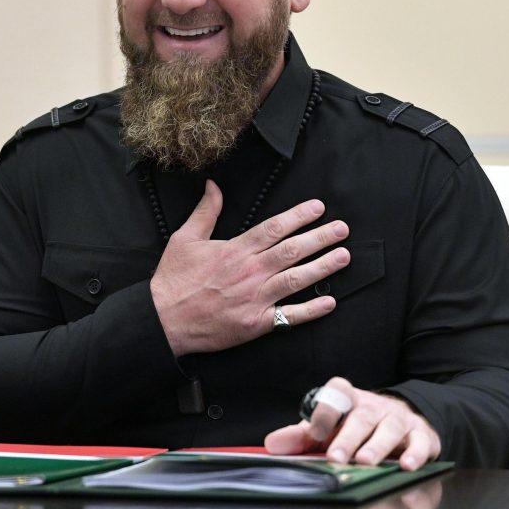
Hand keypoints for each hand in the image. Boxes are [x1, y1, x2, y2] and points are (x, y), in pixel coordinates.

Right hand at [149, 180, 349, 355]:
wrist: (164, 319)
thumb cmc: (174, 279)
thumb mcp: (185, 238)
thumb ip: (205, 212)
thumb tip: (214, 186)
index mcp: (235, 250)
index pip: (275, 228)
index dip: (299, 216)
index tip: (319, 207)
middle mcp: (250, 272)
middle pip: (293, 250)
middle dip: (321, 238)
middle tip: (342, 229)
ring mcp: (255, 298)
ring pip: (297, 279)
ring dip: (323, 267)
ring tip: (344, 256)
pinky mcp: (256, 323)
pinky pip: (290, 316)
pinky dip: (311, 310)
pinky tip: (330, 301)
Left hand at [264, 376, 441, 470]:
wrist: (399, 420)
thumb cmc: (354, 427)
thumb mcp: (327, 429)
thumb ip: (300, 436)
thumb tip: (272, 445)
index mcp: (348, 399)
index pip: (335, 394)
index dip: (324, 411)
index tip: (314, 433)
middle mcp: (374, 405)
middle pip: (361, 417)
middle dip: (348, 437)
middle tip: (336, 458)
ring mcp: (398, 418)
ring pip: (389, 428)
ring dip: (377, 446)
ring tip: (366, 462)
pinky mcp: (421, 434)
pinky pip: (421, 442)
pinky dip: (415, 454)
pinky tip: (407, 466)